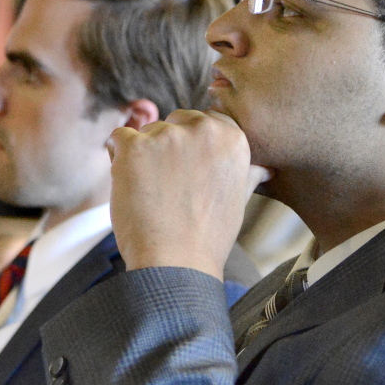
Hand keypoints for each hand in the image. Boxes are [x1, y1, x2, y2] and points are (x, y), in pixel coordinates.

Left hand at [107, 110, 270, 278]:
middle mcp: (203, 130)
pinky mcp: (135, 146)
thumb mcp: (239, 198)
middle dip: (168, 148)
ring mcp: (168, 136)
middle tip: (171, 187)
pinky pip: (118, 138)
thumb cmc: (207, 236)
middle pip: (175, 122)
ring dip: (144, 155)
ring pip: (147, 132)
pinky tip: (131, 185)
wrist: (176, 264)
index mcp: (232, 138)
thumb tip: (266, 168)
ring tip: (153, 193)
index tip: (189, 174)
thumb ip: (248, 172)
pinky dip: (118, 159)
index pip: (204, 121)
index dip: (192, 147)